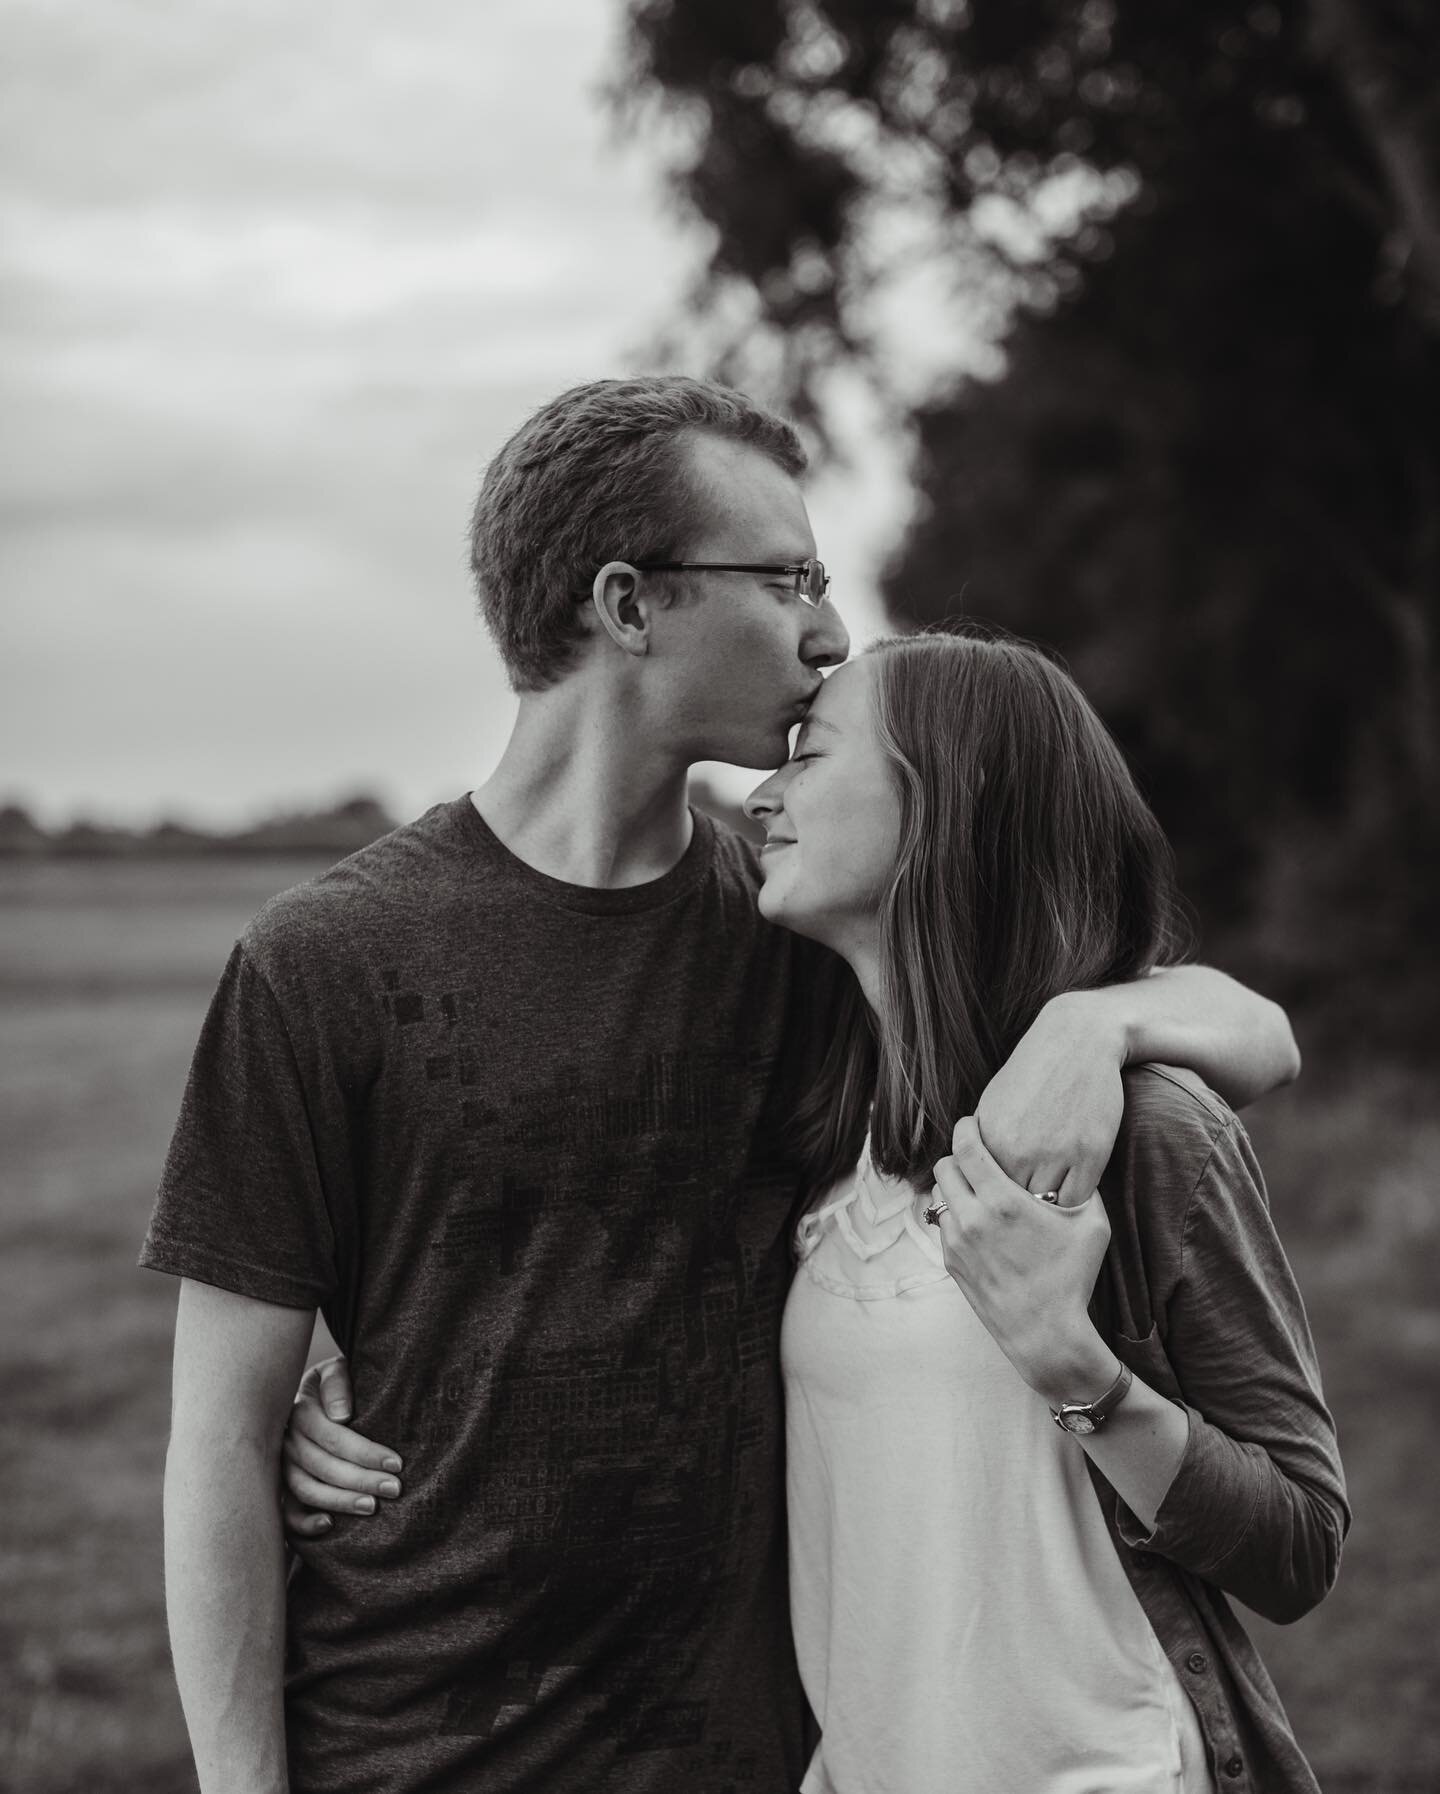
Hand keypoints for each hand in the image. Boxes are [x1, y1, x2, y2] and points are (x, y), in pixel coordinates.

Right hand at [280, 1356, 403, 1538]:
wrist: (312, 1392)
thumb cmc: (335, 1382)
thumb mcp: (336, 1369)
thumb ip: (337, 1383)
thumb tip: (341, 1415)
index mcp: (300, 1410)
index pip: (332, 1436)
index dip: (365, 1452)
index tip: (397, 1463)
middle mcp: (287, 1440)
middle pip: (322, 1466)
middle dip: (361, 1479)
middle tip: (394, 1489)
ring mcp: (282, 1466)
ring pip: (306, 1490)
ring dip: (340, 1502)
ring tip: (372, 1508)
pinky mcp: (282, 1486)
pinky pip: (285, 1512)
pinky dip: (303, 1524)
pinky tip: (329, 1525)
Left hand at [929, 1116, 1116, 1403]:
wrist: (1045, 1335)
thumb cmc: (1072, 1279)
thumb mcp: (1091, 1226)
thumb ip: (1084, 1188)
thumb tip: (1083, 1162)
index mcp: (1002, 1201)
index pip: (965, 1146)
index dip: (966, 1127)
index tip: (973, 1122)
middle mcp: (972, 1217)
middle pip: (944, 1166)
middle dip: (958, 1157)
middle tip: (977, 1156)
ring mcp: (957, 1242)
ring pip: (939, 1195)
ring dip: (954, 1187)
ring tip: (977, 1189)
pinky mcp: (951, 1262)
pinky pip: (943, 1224)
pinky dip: (955, 1215)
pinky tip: (979, 1220)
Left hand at [974, 991, 1124, 1203]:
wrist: (1076, 1039)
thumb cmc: (1033, 1074)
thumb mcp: (994, 1106)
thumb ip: (983, 1145)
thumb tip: (968, 1176)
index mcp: (991, 1140)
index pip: (982, 1190)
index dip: (989, 1202)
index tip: (994, 1204)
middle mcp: (1019, 1150)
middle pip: (1010, 1204)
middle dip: (1012, 1214)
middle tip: (1016, 1216)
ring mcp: (1056, 1154)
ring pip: (1044, 1206)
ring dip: (1043, 1212)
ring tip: (1041, 1211)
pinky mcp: (1090, 1154)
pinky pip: (1076, 1199)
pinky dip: (1070, 1204)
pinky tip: (1066, 1197)